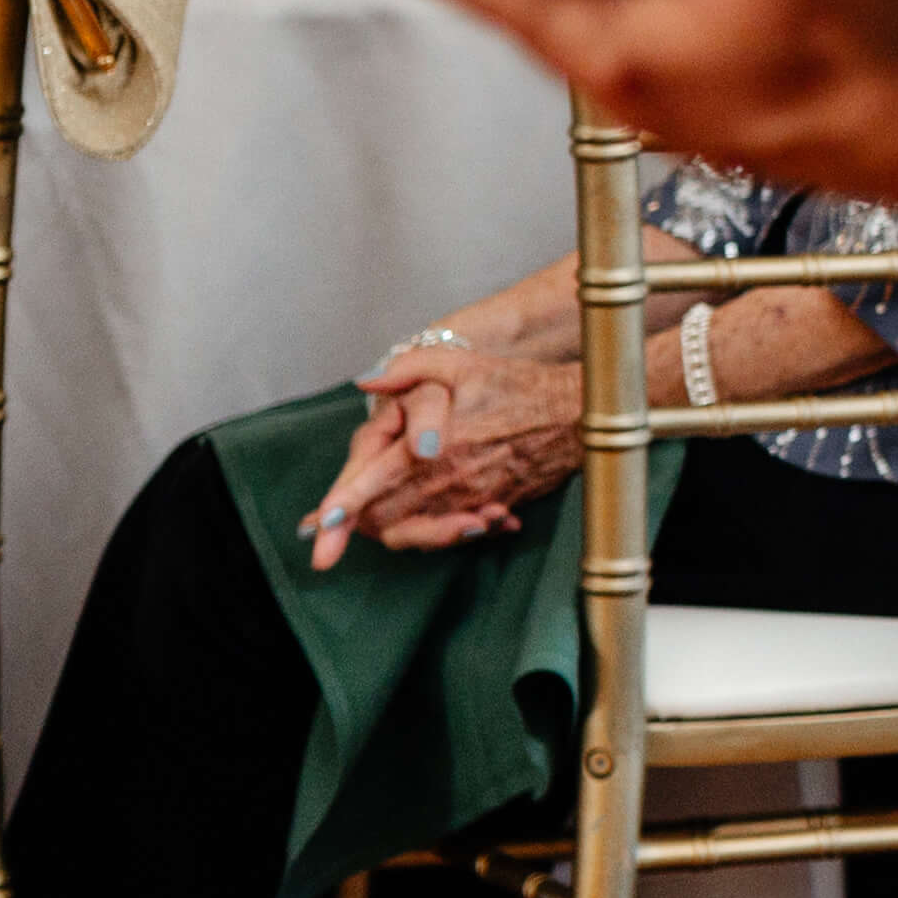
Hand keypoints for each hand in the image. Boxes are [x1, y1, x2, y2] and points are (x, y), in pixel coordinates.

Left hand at [300, 338, 567, 564]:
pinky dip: (437, 531)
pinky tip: (439, 520)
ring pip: (418, 533)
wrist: (579, 416)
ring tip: (377, 527)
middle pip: (386, 519)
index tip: (318, 525)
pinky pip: (453, 532)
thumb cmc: (517, 386)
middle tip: (336, 525)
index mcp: (433, 448)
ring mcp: (472, 499)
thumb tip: (366, 382)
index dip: (341, 506)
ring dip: (395, 531)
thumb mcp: (459, 364)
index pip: (374, 482)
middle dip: (359, 524)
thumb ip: (406, 370)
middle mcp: (448, 481)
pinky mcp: (493, 507)